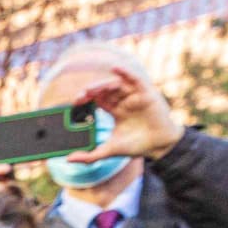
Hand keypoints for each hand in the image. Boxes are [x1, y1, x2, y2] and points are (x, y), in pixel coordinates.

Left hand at [67, 68, 184, 161]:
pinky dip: (126, 72)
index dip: (87, 98)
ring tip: (90, 90)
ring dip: (102, 85)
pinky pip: (135, 79)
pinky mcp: (146, 93)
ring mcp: (135, 96)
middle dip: (91, 91)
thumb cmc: (136, 146)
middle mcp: (125, 100)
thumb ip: (89, 156)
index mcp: (116, 110)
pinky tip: (116, 68)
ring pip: (116, 84)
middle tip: (80, 97)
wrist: (159, 147)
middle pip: (105, 90)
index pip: (99, 99)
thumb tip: (68, 159)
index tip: (75, 102)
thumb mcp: (109, 151)